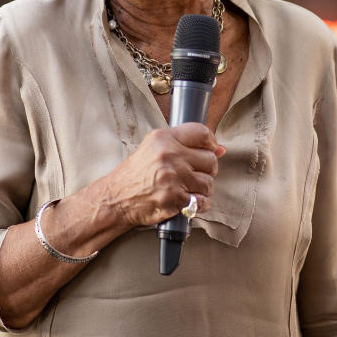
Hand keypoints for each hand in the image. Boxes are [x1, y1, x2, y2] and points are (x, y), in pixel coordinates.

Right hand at [98, 122, 226, 226]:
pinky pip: (202, 201)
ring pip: (209, 182)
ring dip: (202, 189)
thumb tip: (219, 149)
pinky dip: (198, 204)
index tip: (210, 150)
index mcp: (163, 138)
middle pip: (210, 160)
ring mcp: (172, 177)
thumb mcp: (154, 149)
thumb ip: (184, 145)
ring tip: (188, 188)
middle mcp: (169, 155)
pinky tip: (187, 201)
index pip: (201, 132)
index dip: (211, 142)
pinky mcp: (174, 198)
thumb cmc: (136, 174)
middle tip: (194, 174)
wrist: (116, 198)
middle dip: (207, 170)